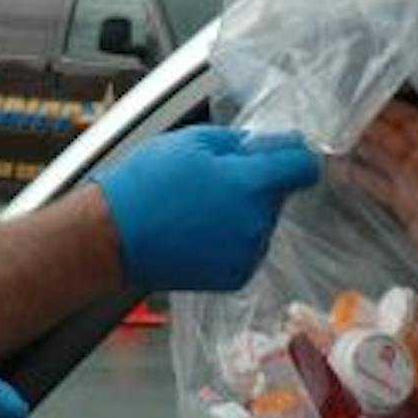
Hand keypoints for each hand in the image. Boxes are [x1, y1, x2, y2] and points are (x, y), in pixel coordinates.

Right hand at [88, 126, 318, 292]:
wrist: (114, 237)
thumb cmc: (145, 186)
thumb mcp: (191, 141)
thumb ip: (239, 142)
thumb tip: (264, 144)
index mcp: (251, 184)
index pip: (304, 166)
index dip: (294, 155)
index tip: (283, 154)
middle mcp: (256, 222)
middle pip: (279, 194)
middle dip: (255, 183)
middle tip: (214, 180)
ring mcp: (248, 252)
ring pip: (262, 221)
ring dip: (243, 212)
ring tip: (199, 208)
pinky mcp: (236, 276)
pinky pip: (248, 247)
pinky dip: (231, 238)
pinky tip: (199, 231)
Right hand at [339, 101, 417, 313]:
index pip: (412, 122)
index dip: (387, 108)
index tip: (357, 101)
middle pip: (390, 135)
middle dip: (363, 123)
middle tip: (329, 117)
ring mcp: (413, 184)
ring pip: (379, 155)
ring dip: (356, 145)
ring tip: (325, 137)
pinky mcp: (403, 204)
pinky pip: (375, 181)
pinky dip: (356, 173)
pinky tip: (336, 168)